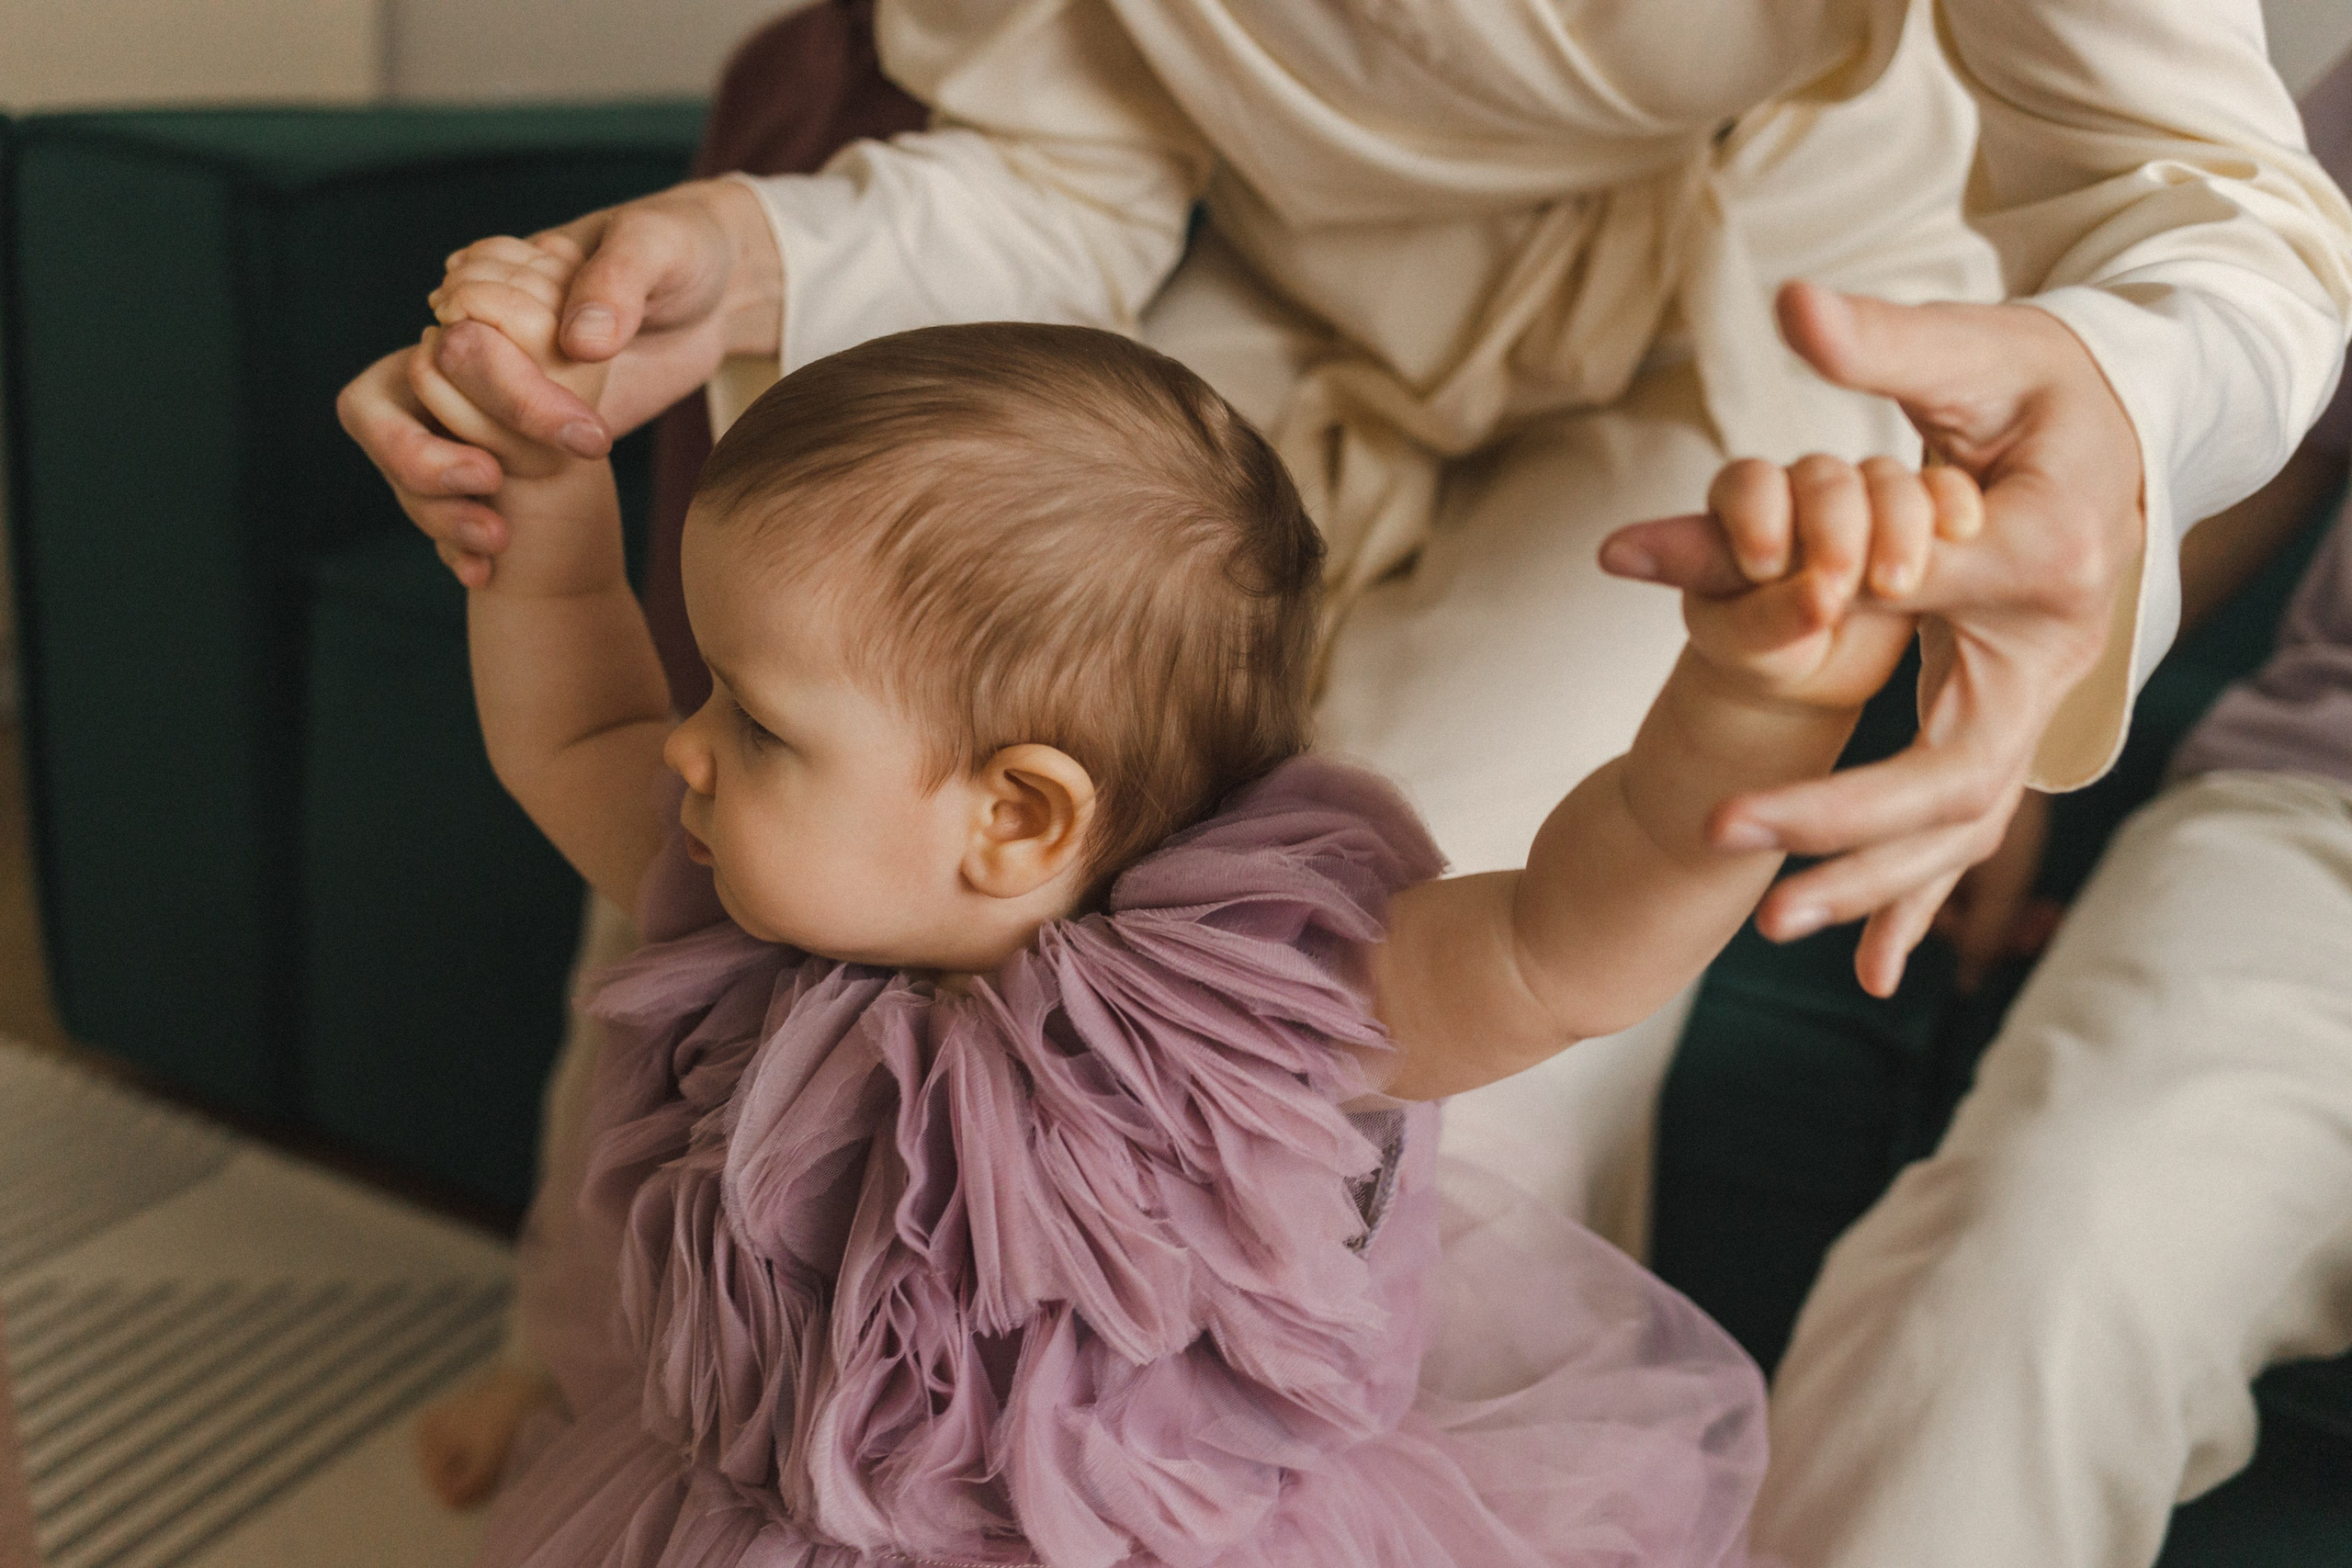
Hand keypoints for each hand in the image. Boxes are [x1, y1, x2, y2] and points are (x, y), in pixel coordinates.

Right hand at [336, 177, 778, 584]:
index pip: (454, 345)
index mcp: (491, 280)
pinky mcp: (523, 441)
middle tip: (496, 486)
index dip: (500, 394)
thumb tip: (582, 340)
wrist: (718, 289)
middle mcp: (478, 342)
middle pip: (407, 408)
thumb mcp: (661, 246)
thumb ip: (619, 280)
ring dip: (438, 507)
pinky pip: (461, 492)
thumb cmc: (683, 251)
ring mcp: (494, 399)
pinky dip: (461, 534)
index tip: (583, 438)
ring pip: (414, 457)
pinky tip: (485, 570)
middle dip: (432, 460)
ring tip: (493, 543)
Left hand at [1603, 281, 2143, 997]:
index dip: (1815, 611)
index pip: (1917, 595)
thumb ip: (1886, 344)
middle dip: (1840, 813)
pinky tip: (1867, 968)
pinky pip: (1967, 831)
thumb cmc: (2047, 392)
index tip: (1709, 611)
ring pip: (1961, 821)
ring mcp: (2037, 703)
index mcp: (2043, 553)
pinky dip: (1919, 899)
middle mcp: (2051, 648)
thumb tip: (1789, 305)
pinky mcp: (2011, 727)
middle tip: (1722, 832)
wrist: (2130, 440)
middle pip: (1953, 766)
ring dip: (1870, 879)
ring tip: (1767, 920)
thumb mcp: (1977, 353)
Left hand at [1678, 454, 1978, 714]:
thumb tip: (1821, 597)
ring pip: (1885, 479)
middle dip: (1835, 530)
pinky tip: (1958, 530)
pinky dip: (1951, 502)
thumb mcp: (1751, 644)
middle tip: (1836, 589)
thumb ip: (1772, 615)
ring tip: (1893, 587)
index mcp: (1744, 505)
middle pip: (1824, 479)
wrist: (1811, 674)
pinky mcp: (1918, 515)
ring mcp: (1863, 497)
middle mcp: (1802, 489)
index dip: (1759, 517)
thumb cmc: (1763, 652)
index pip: (1750, 484)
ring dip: (1896, 525)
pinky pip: (1940, 488)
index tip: (1766, 570)